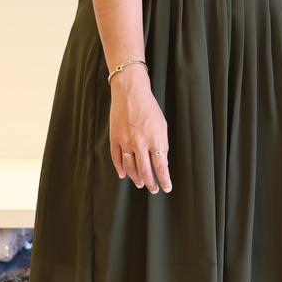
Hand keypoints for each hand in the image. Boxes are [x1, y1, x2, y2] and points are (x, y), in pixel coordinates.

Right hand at [109, 73, 171, 192]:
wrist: (130, 92)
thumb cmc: (148, 107)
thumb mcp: (162, 125)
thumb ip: (162, 144)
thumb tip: (161, 160)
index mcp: (155, 139)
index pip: (161, 166)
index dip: (164, 179)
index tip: (166, 187)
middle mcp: (140, 142)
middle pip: (145, 170)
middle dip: (151, 183)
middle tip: (154, 189)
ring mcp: (126, 141)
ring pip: (130, 167)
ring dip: (136, 178)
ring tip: (140, 184)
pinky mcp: (115, 138)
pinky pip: (117, 158)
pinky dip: (120, 168)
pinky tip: (124, 174)